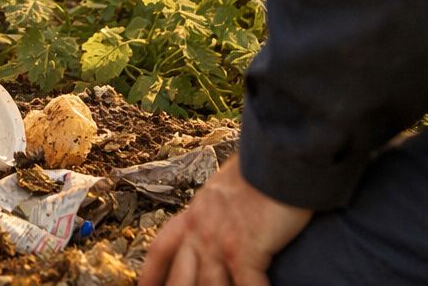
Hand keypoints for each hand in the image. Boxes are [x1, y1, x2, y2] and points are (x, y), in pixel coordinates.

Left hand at [140, 156, 312, 285]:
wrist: (276, 155)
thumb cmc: (257, 169)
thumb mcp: (222, 190)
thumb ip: (213, 209)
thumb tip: (217, 217)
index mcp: (193, 215)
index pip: (161, 250)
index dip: (150, 275)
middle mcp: (201, 230)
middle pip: (180, 277)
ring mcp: (220, 241)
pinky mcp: (246, 249)